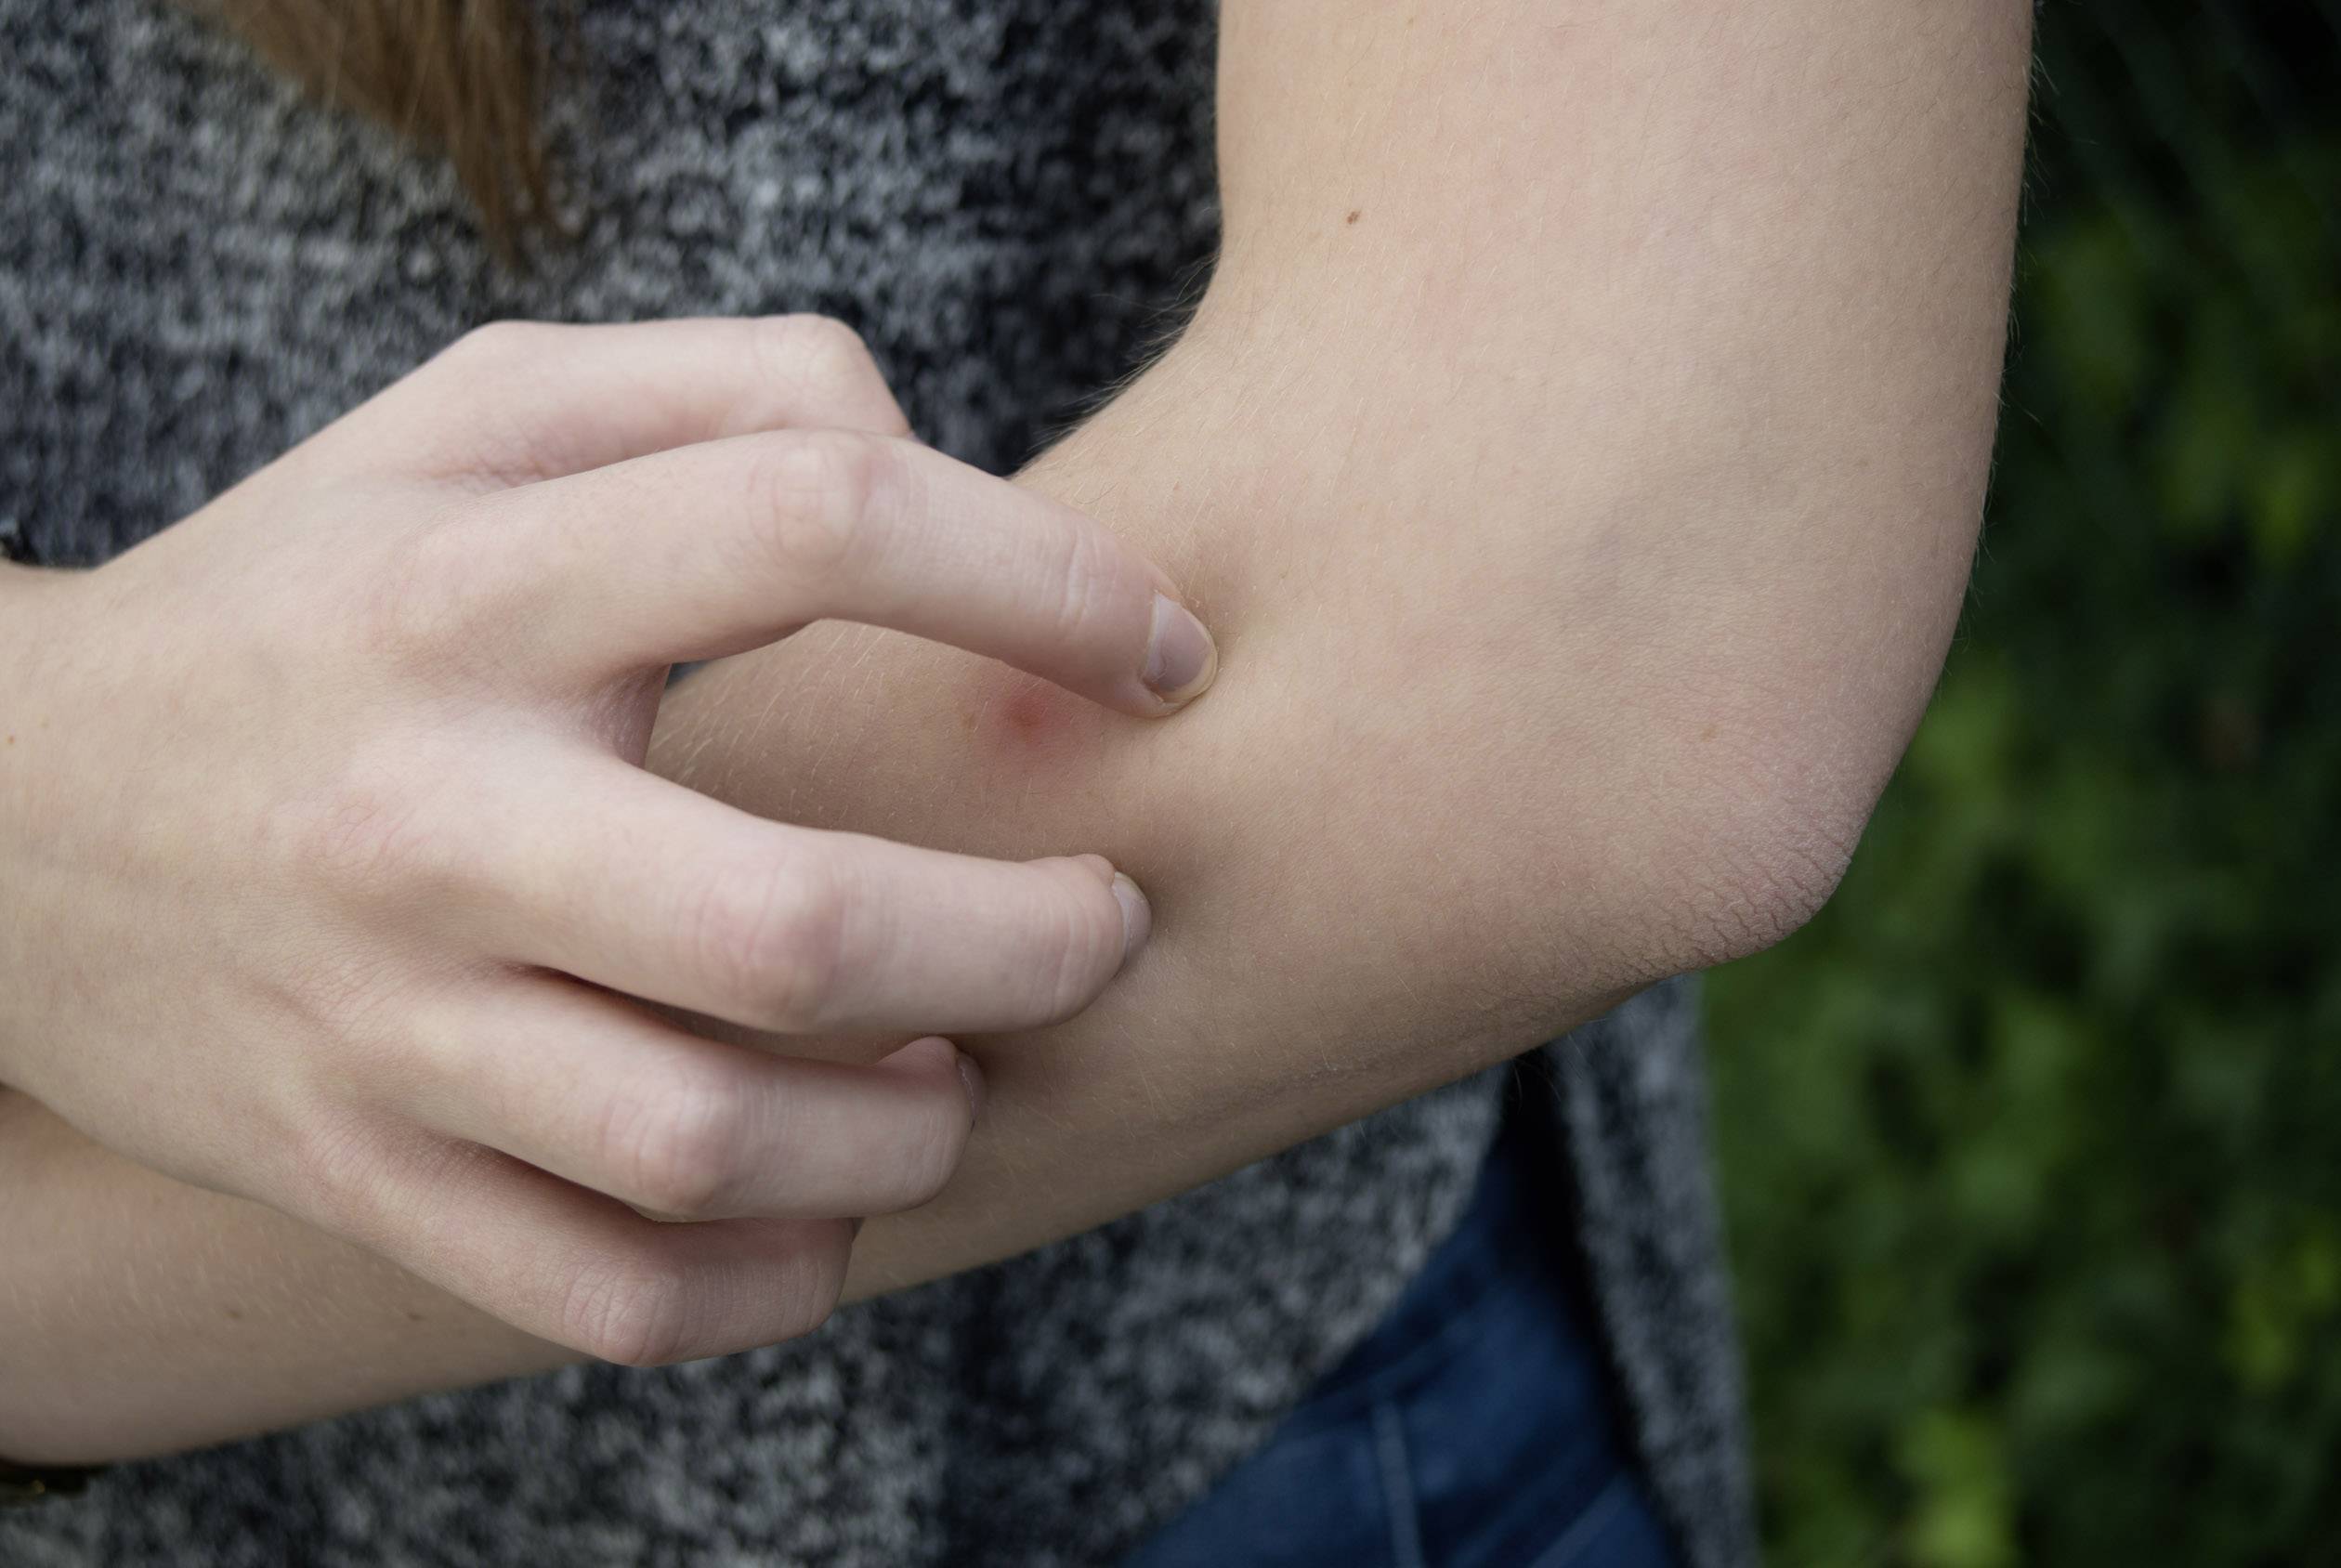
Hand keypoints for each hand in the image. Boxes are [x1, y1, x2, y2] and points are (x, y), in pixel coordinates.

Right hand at [0, 316, 1216, 1365]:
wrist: (11, 814)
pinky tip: (835, 1205)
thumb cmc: (318, 591)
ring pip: (715, 1146)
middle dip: (1028, 940)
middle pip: (798, 926)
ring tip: (965, 1066)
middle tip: (1107, 918)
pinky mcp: (359, 1173)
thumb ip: (721, 386)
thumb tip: (929, 463)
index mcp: (474, 586)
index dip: (1046, 584)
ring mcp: (383, 1025)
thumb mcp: (473, 414)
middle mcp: (429, 814)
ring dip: (915, 1130)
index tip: (1165, 655)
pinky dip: (773, 1283)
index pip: (816, 529)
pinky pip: (607, 1297)